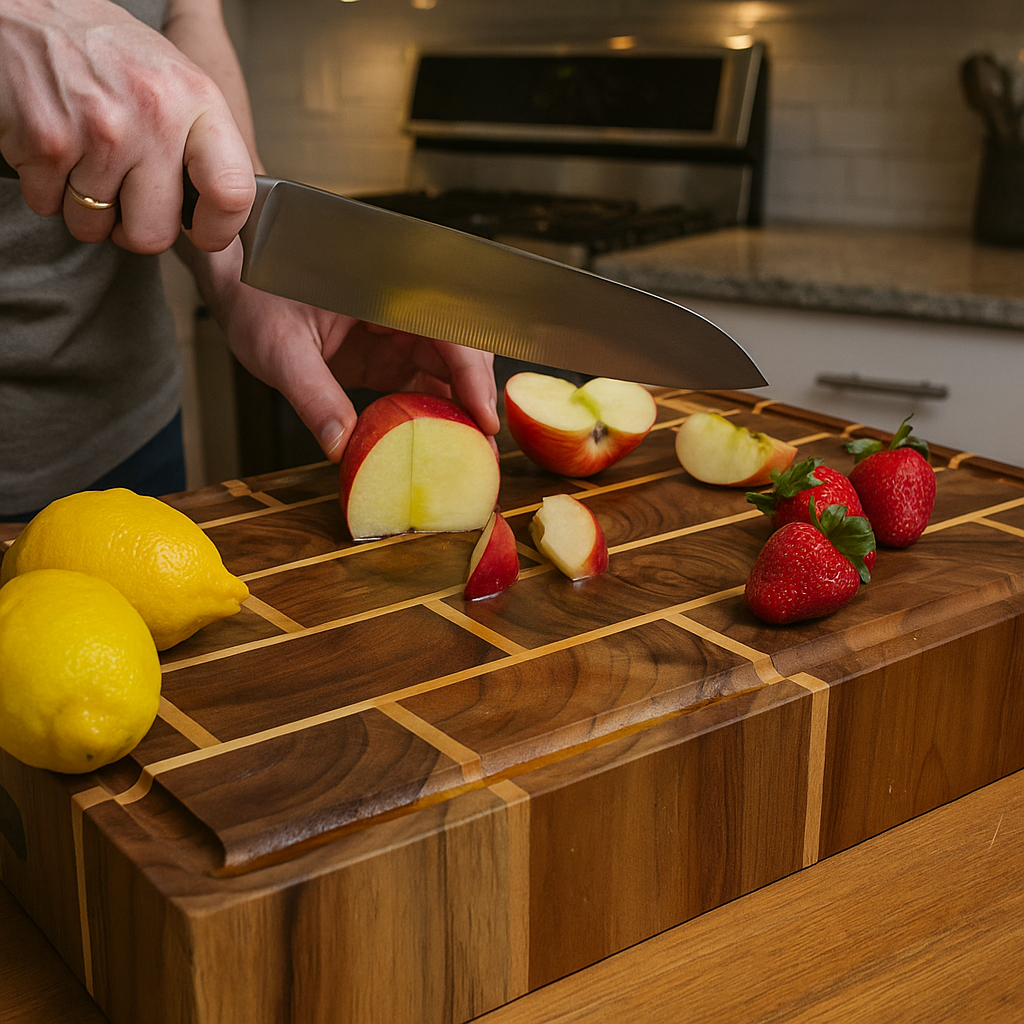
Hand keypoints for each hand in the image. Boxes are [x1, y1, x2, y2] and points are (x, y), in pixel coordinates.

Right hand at [0, 0, 253, 252]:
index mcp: (196, 99)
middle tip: (123, 196)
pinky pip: (49, 205)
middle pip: (154, 233)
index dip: (217, 230)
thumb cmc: (103, 49)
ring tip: (81, 157)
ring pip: (95, 227)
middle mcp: (153, 115)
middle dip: (132, 228)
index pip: (232, 191)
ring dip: (82, 206)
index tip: (202, 233)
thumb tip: (229, 223)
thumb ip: (206, 147)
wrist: (21, 5)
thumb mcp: (174, 80)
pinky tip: (50, 146)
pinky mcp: (48, 141)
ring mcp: (100, 130)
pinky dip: (44, 188)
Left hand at [190, 240, 499, 460]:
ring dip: (459, 407)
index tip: (483, 417)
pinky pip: (425, 378)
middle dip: (475, 397)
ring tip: (466, 451)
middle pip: (462, 348)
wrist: (238, 277)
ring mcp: (399, 327)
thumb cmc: (254, 291)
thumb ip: (312, 395)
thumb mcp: (278, 348)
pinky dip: (433, 410)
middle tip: (481, 448)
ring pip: (450, 366)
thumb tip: (341, 445)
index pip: (450, 328)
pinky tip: (436, 440)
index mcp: (386, 284)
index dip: (473, 374)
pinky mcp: (389, 350)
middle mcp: (402, 302)